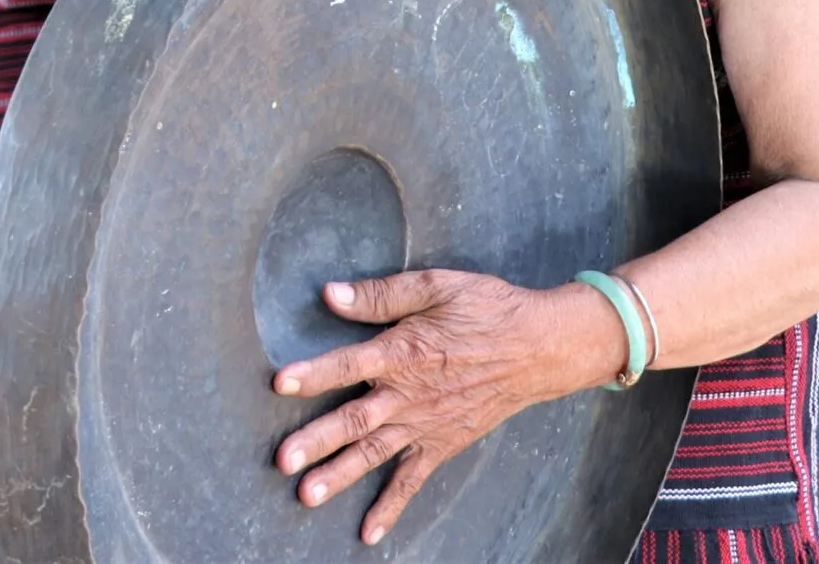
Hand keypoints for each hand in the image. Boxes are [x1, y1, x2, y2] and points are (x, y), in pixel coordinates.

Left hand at [271, 270, 619, 544]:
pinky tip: (368, 532)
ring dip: (339, 475)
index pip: (348, 365)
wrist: (538, 348)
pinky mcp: (442, 444)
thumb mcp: (436, 286)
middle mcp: (409, 395)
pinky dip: (390, 507)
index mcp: (403, 352)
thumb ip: (382, 295)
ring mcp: (424, 425)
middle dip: (315, 440)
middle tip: (282, 460)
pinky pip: (412, 480)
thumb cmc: (486, 309)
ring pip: (373, 453)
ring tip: (305, 495)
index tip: (280, 384)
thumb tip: (331, 294)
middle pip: (354, 420)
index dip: (314, 373)